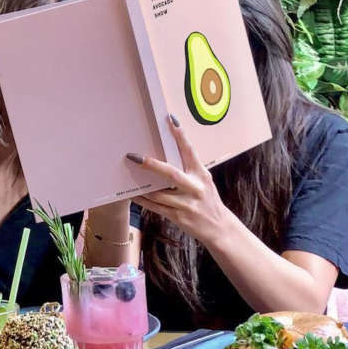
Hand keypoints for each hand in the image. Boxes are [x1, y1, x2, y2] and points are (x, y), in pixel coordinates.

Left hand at [126, 114, 229, 246]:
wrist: (219, 228)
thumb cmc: (208, 201)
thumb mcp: (204, 182)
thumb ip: (189, 171)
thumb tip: (166, 157)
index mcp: (202, 175)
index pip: (190, 151)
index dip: (180, 135)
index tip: (170, 120)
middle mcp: (195, 188)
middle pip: (170, 174)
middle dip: (151, 165)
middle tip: (134, 157)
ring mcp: (186, 204)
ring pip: (158, 193)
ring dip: (142, 186)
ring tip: (128, 176)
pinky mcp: (178, 217)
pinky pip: (156, 207)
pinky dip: (143, 200)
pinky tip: (134, 194)